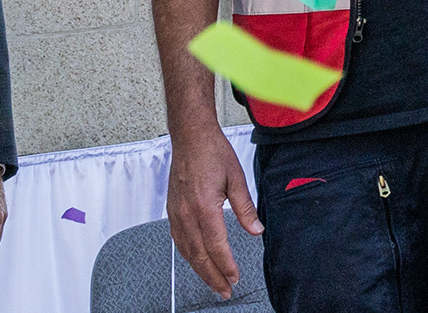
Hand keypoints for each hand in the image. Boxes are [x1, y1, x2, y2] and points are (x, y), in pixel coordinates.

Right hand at [168, 127, 260, 296]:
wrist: (190, 136)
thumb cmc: (212, 152)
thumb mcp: (236, 178)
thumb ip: (246, 208)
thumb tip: (256, 230)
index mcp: (204, 206)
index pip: (215, 245)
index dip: (225, 265)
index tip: (235, 277)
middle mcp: (186, 213)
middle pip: (199, 255)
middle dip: (212, 276)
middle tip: (224, 291)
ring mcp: (176, 212)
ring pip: (186, 251)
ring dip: (200, 270)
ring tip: (213, 282)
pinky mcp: (171, 210)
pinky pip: (178, 240)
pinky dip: (188, 256)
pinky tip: (196, 261)